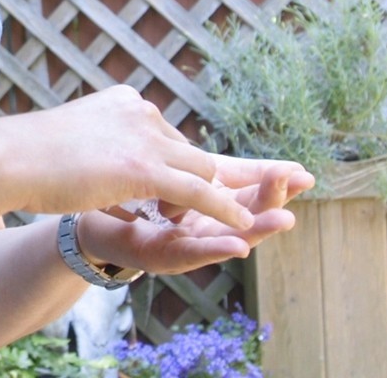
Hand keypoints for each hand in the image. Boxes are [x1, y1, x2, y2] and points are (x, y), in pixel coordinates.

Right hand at [13, 86, 271, 230]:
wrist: (10, 157)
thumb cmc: (28, 154)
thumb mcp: (72, 136)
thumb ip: (96, 140)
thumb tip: (98, 157)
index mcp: (123, 102)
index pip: (163, 134)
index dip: (172, 164)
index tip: (179, 184)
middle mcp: (140, 111)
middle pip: (188, 150)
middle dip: (196, 180)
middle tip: (186, 211)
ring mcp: (144, 138)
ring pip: (199, 169)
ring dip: (205, 198)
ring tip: (191, 224)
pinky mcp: (145, 167)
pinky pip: (199, 190)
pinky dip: (224, 209)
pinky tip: (242, 225)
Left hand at [76, 157, 315, 272]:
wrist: (83, 220)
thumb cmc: (112, 191)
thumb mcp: (142, 166)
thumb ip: (172, 154)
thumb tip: (185, 128)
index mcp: (198, 197)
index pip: (239, 184)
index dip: (269, 177)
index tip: (303, 171)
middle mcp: (201, 223)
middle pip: (242, 208)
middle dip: (270, 196)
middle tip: (303, 180)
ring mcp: (184, 242)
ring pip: (226, 233)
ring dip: (257, 227)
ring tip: (284, 220)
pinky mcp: (164, 258)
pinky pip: (192, 252)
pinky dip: (215, 250)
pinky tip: (239, 246)